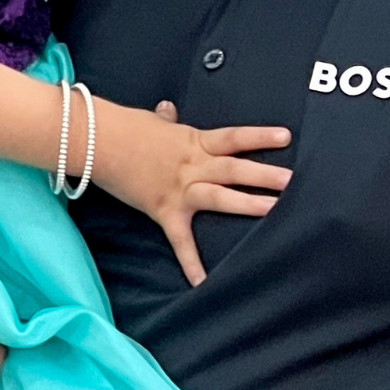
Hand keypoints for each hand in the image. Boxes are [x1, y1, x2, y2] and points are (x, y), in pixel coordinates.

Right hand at [93, 99, 290, 286]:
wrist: (96, 141)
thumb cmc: (125, 128)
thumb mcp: (152, 122)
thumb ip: (167, 120)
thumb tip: (169, 108)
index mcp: (193, 141)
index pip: (233, 138)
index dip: (260, 137)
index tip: (286, 137)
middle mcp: (192, 165)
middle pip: (234, 168)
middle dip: (264, 174)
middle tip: (292, 180)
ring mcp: (179, 188)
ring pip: (219, 196)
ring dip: (246, 202)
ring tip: (273, 208)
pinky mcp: (164, 210)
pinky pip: (180, 239)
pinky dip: (190, 261)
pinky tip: (201, 282)